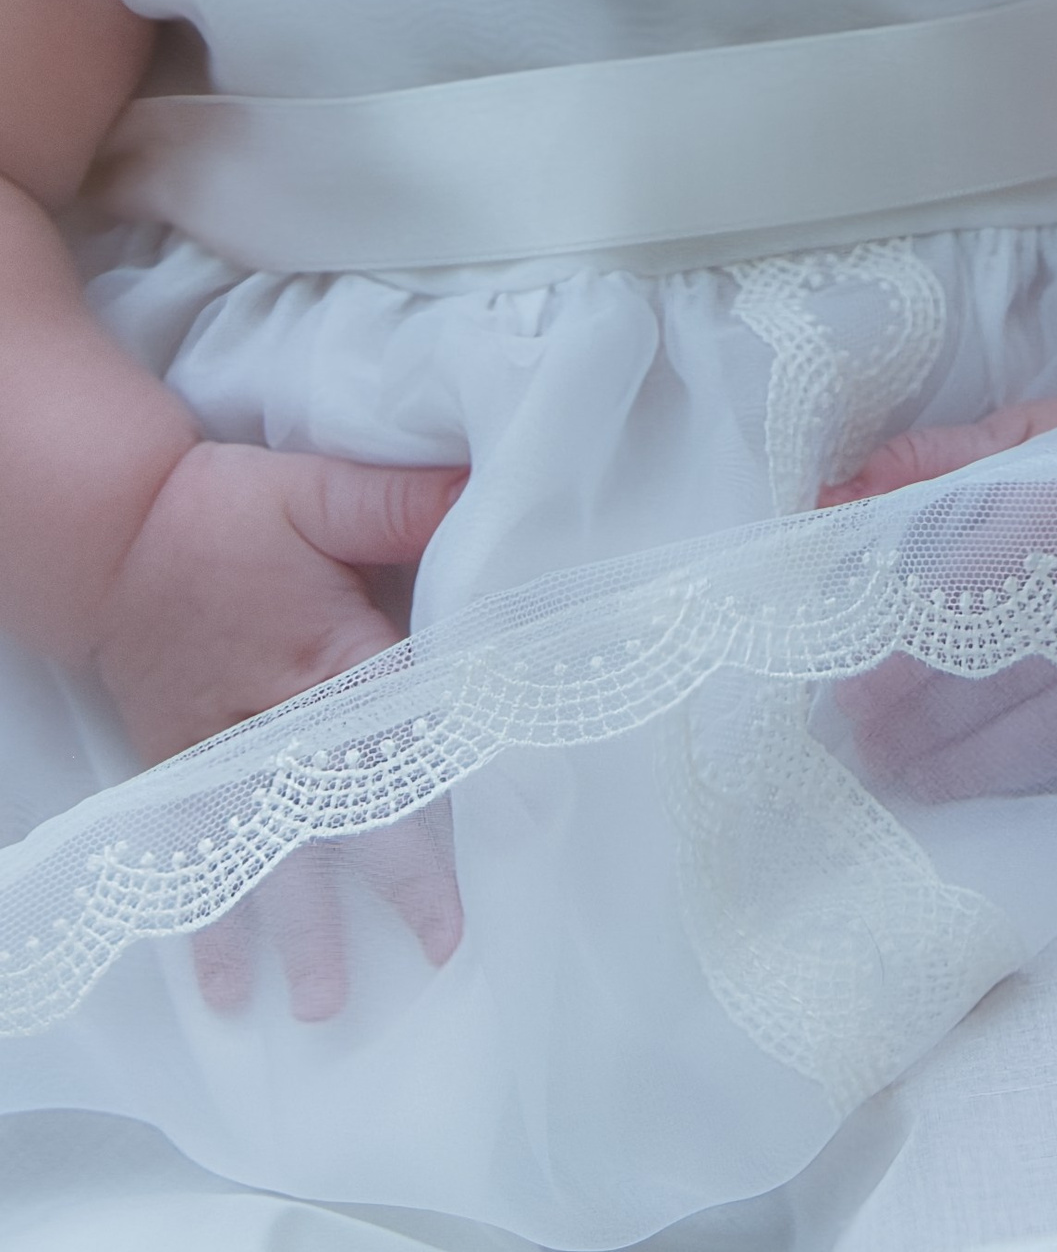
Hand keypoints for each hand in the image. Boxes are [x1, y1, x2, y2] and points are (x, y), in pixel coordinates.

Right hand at [91, 440, 467, 1018]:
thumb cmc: (224, 512)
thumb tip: (484, 487)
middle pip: (348, 803)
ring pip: (270, 849)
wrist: (109, 538)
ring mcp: (223, 751)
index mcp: (328, 645)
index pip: (409, 714)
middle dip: (396, 873)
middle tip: (440, 944)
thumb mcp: (317, 489)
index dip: (461, 766)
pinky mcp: (177, 769)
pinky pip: (196, 855)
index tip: (514, 825)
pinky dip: (208, 919)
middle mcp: (278, 712)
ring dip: (300, 923)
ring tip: (325, 1002)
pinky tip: (224, 984)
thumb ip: (399, 500)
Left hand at [820, 400, 1056, 800]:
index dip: (891, 665)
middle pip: (992, 686)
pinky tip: (1039, 785)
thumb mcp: (1034, 434)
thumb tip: (832, 496)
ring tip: (923, 779)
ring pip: (1056, 736)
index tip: (847, 696)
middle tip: (870, 749)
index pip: (950, 611)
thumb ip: (933, 465)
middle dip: (918, 728)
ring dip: (979, 770)